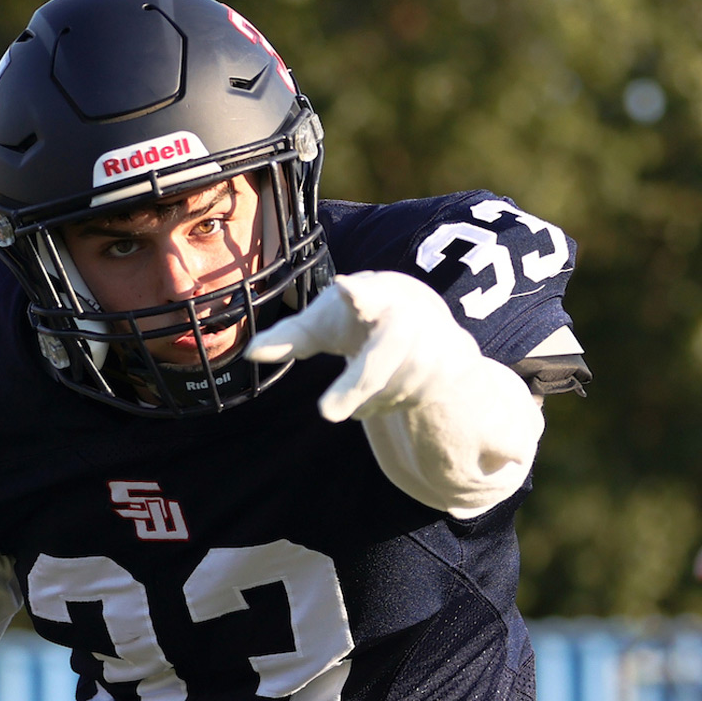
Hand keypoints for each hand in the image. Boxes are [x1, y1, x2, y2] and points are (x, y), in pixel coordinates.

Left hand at [246, 271, 479, 421]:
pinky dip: (386, 405)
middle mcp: (409, 318)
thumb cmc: (363, 321)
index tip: (345, 286)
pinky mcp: (452, 370)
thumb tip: (249, 354)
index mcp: (373, 296)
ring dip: (366, 400)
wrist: (432, 328)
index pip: (364, 293)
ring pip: (389, 391)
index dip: (356, 293)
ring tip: (358, 393)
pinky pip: (409, 402)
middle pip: (378, 362)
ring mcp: (435, 346)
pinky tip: (386, 393)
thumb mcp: (328, 325)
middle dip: (354, 388)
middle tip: (325, 414)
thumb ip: (292, 337)